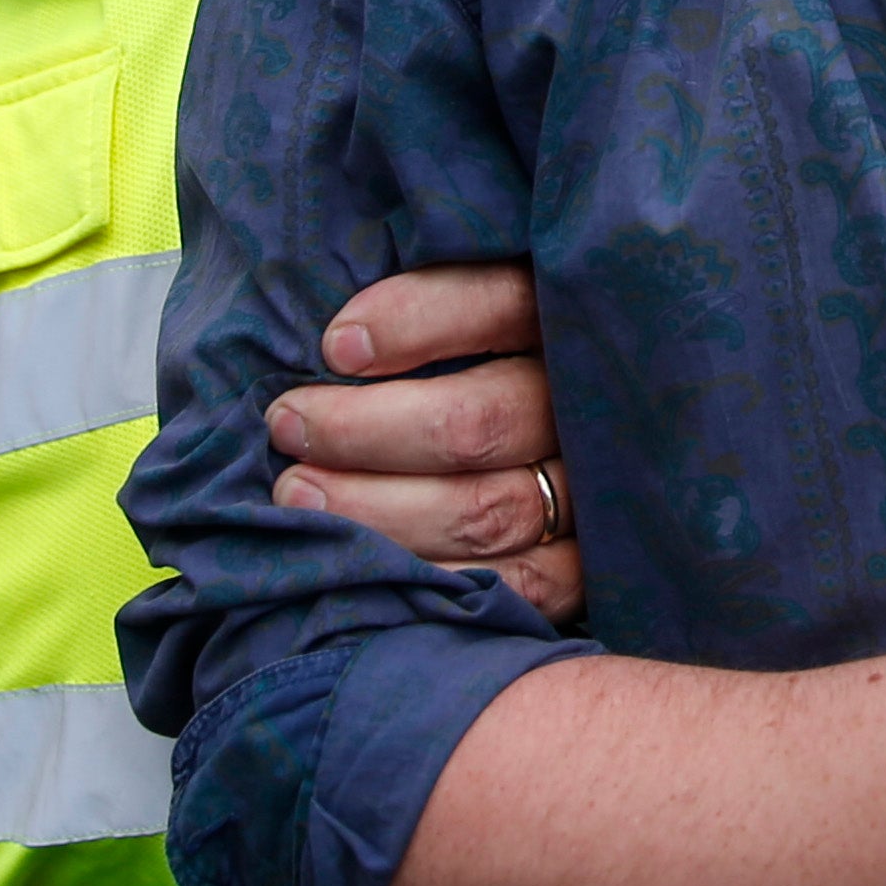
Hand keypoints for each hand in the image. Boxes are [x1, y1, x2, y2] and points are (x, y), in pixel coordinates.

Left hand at [264, 262, 578, 618]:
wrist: (585, 459)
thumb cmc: (469, 361)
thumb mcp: (471, 304)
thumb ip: (426, 297)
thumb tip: (335, 322)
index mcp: (567, 317)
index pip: (502, 304)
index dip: (417, 321)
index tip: (336, 345)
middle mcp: (590, 405)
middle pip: (477, 423)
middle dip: (365, 429)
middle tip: (288, 424)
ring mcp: (596, 493)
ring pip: (484, 510)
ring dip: (376, 510)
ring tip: (298, 493)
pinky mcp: (587, 568)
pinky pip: (509, 587)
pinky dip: (429, 579)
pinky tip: (364, 565)